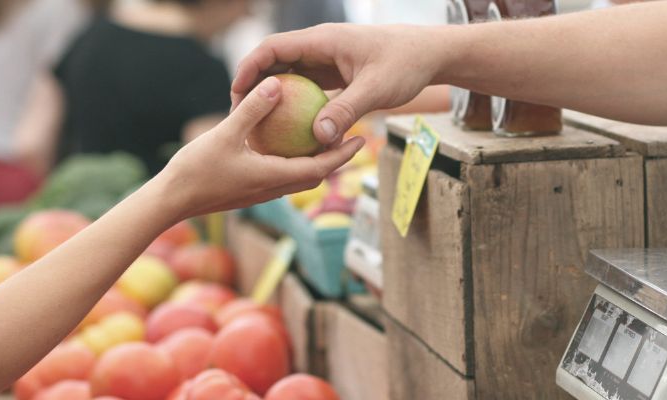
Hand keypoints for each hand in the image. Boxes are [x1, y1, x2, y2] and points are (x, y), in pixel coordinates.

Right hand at [156, 76, 364, 220]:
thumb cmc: (196, 170)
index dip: (343, 154)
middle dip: (335, 158)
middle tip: (350, 137)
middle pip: (314, 176)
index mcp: (273, 177)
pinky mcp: (248, 191)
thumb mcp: (225, 134)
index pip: (320, 168)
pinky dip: (292, 162)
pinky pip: (279, 176)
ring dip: (314, 162)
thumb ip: (252, 110)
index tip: (361, 139)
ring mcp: (260, 192)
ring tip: (323, 139)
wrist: (171, 201)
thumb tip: (277, 84)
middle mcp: (272, 189)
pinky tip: (284, 144)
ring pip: (297, 178)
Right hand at [231, 23, 448, 145]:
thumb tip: (318, 137)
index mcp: (323, 40)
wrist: (430, 54)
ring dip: (273, 97)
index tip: (236, 93)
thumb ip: (346, 111)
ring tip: (257, 125)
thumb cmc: (405, 64)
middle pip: (275, 61)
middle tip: (239, 115)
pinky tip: (290, 130)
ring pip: (290, 75)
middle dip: (254, 85)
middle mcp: (320, 47)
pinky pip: (307, 87)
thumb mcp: (376, 89)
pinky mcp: (335, 73)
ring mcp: (327, 60)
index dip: (249, 68)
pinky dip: (295, 104)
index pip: (273, 48)